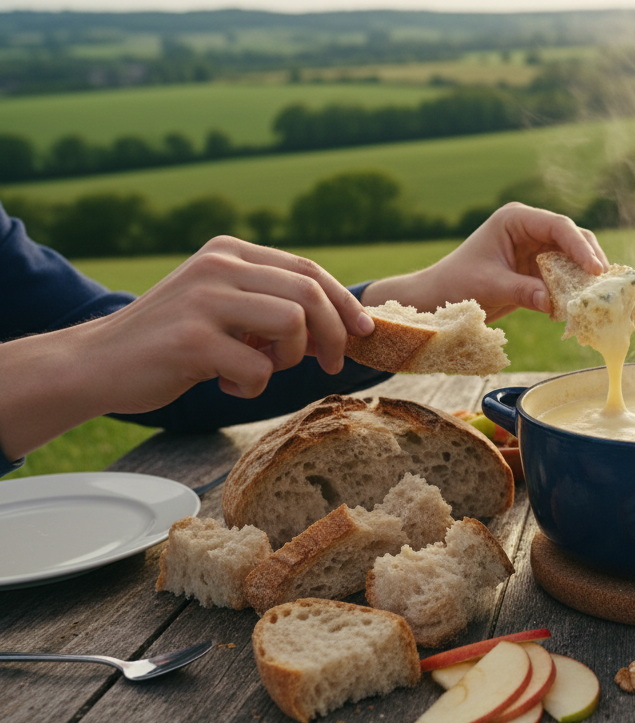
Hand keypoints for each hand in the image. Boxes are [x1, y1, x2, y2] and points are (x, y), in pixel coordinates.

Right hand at [0, 237, 373, 461]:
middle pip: (310, 293)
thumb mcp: (220, 304)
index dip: (345, 303)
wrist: (97, 363)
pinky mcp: (193, 339)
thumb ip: (268, 302)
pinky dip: (253, 385)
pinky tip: (224, 383)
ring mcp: (204, 300)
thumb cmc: (171, 342)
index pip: (308, 269)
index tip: (364, 333)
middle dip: (333, 335)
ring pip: (293, 323)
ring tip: (259, 369)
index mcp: (229, 252)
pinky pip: (258, 367)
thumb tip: (340, 323)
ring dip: (289, 359)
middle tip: (330, 365)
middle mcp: (218, 266)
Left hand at [362, 202, 606, 321]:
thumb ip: (524, 292)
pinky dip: (574, 289)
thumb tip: (556, 304)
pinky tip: (580, 306)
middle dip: (590, 259)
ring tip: (597, 296)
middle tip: (603, 284)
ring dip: (585, 276)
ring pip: (573, 257)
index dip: (580, 246)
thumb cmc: (457, 284)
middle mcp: (529, 229)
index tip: (595, 269)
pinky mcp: (538, 269)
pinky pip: (564, 276)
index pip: (557, 226)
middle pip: (573, 238)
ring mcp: (536, 248)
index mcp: (515, 220)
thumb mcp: (490, 286)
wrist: (440, 298)